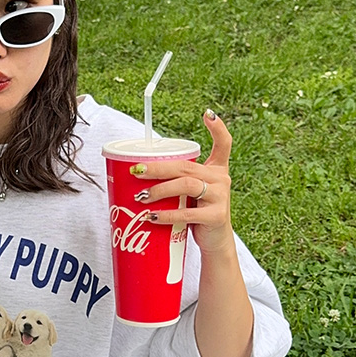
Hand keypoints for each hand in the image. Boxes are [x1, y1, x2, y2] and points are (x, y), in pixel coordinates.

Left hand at [131, 109, 233, 255]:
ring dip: (160, 190)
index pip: (223, 144)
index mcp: (216, 170)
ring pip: (187, 185)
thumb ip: (174, 182)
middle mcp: (221, 180)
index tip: (207, 113)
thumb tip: (132, 177)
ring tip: (141, 197)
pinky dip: (167, 215)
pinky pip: (188, 213)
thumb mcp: (189, 195)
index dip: (217, 128)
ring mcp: (220, 197)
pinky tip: (152, 217)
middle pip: (187, 166)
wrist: (214, 243)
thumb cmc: (196, 215)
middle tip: (136, 171)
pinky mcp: (216, 217)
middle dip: (158, 168)